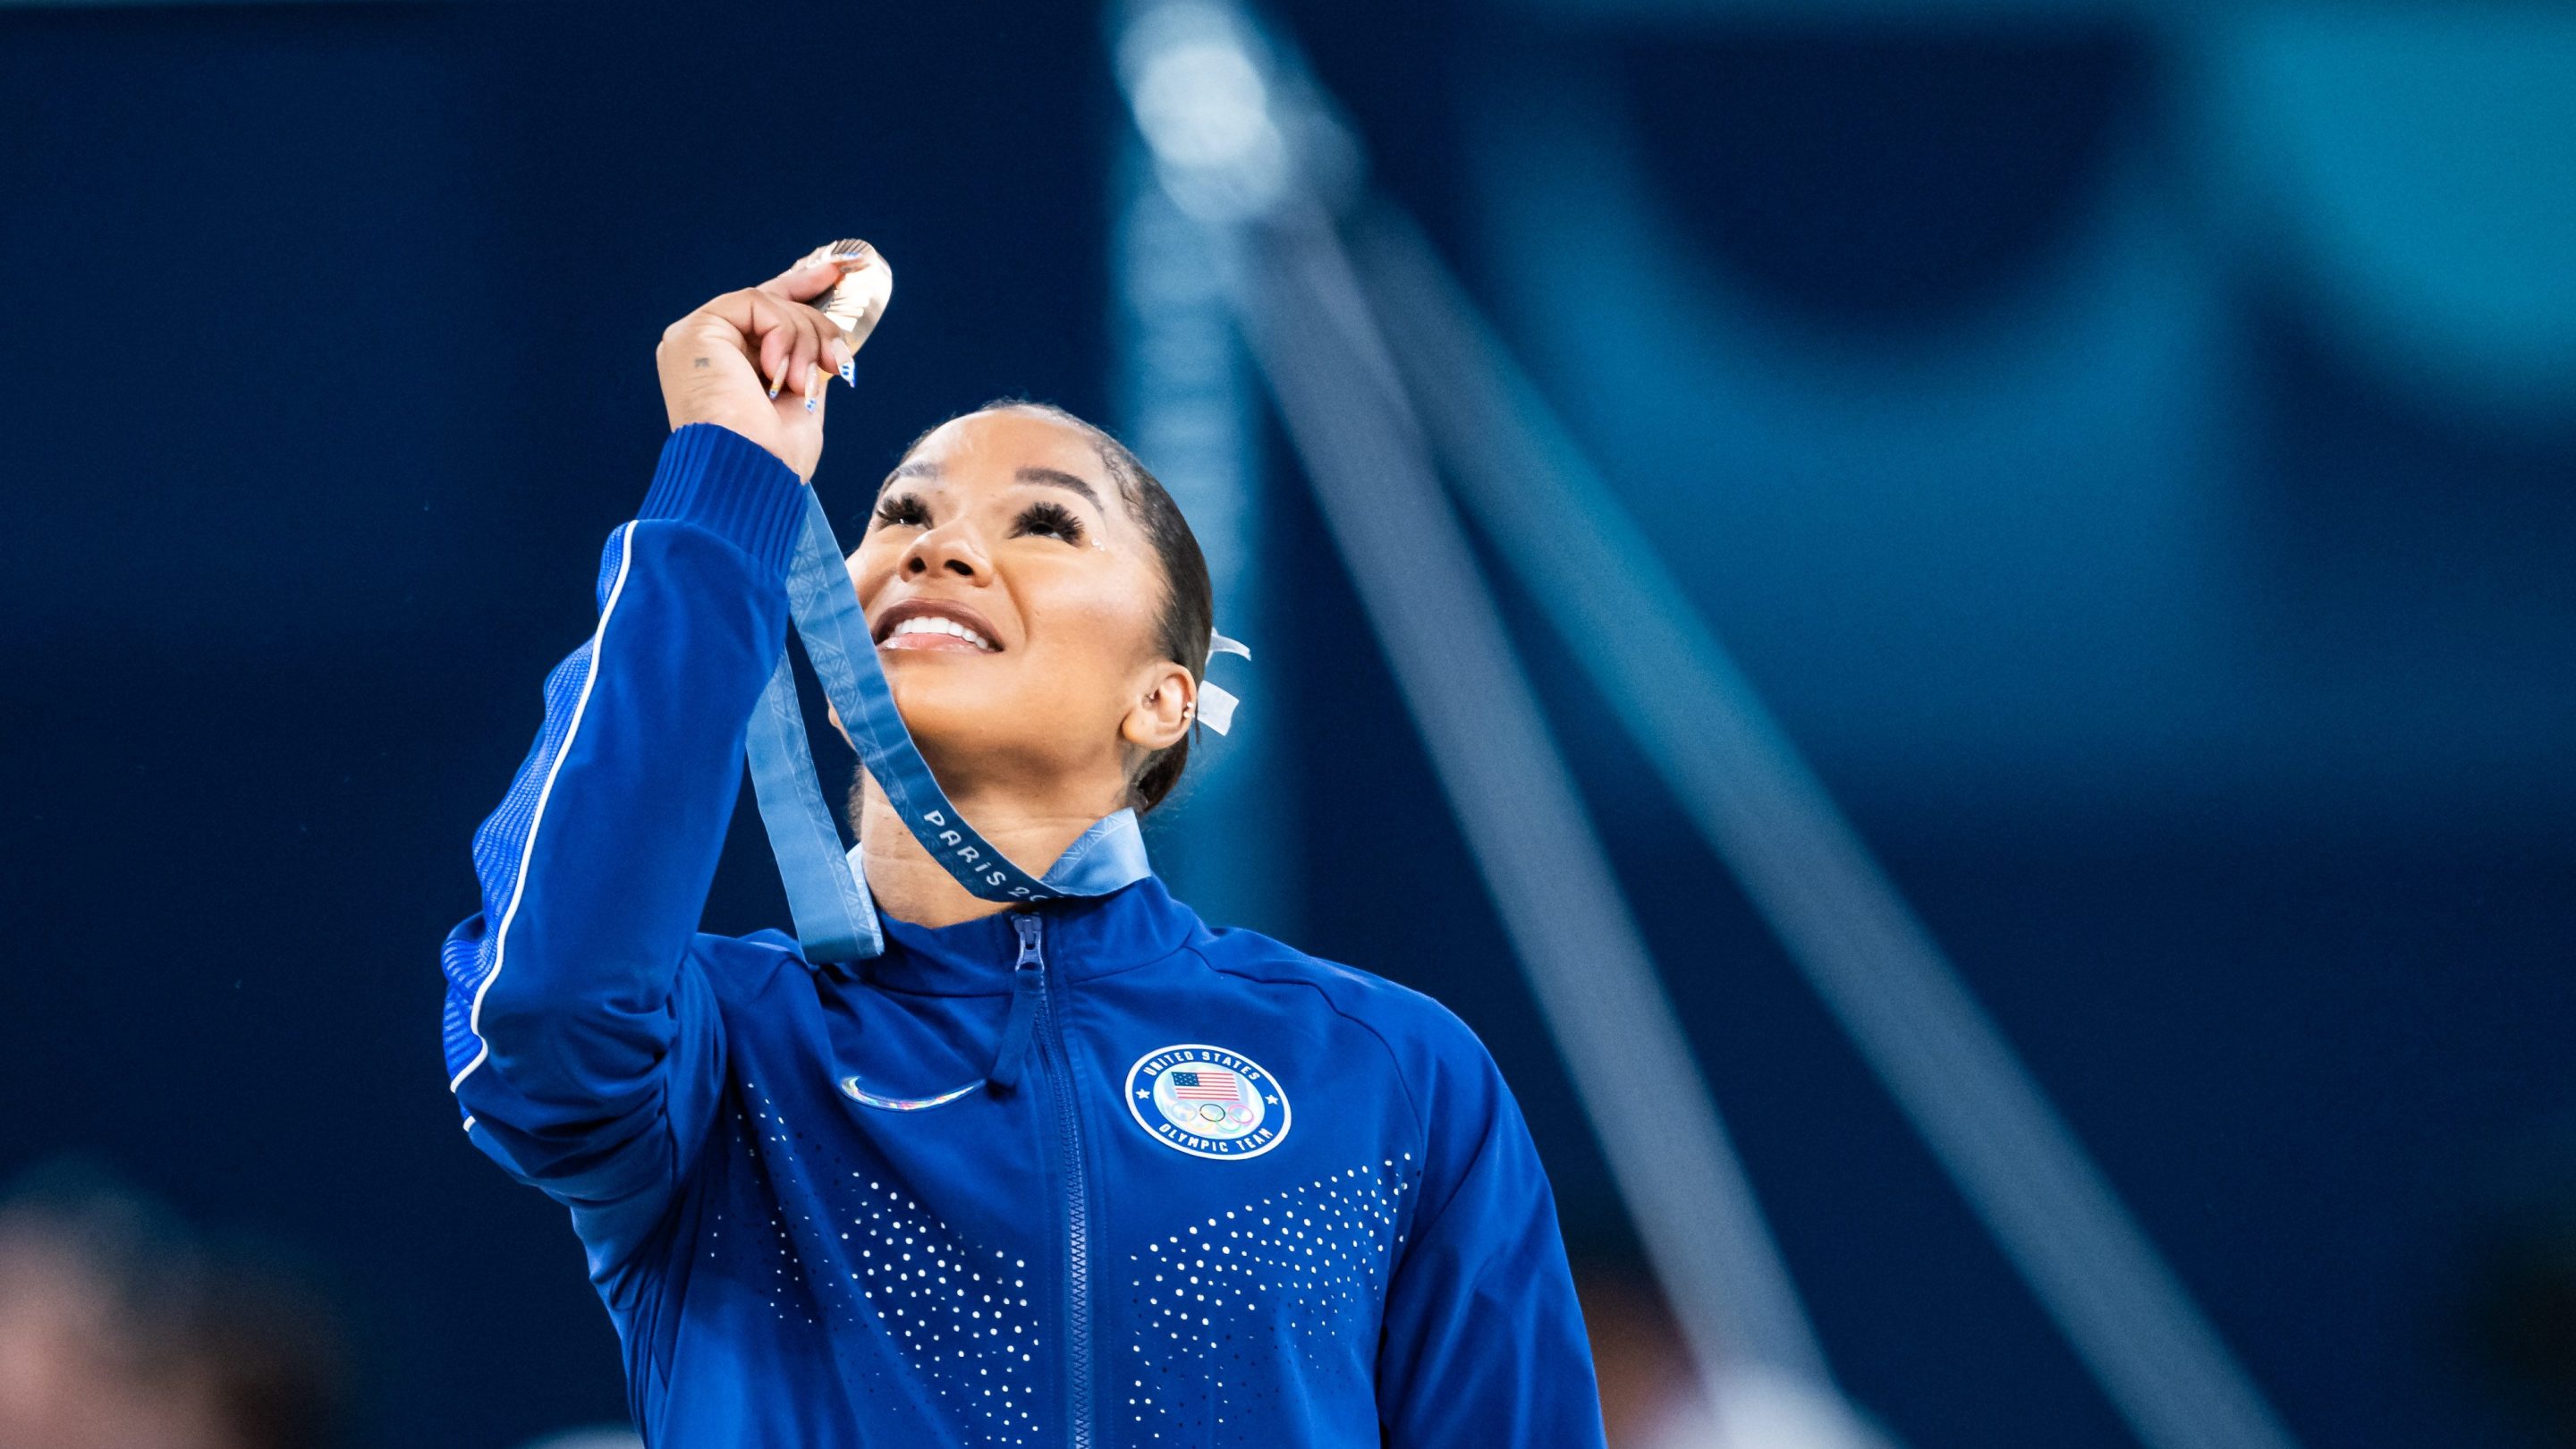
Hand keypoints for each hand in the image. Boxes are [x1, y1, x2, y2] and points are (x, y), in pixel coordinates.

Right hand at [655, 254, 863, 482]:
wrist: (749, 476)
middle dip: (814, 319)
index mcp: (719, 369)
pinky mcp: (695, 330)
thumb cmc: (772, 459)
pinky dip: (783, 333)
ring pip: (768, 304)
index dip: (798, 292)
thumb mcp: (799, 403)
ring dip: (804, 340)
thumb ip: (803, 365)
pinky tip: (778, 372)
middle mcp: (700, 350)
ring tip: (801, 384)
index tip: (835, 275)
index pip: (760, 318)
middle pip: (768, 305)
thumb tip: (824, 340)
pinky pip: (756, 303)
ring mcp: (694, 338)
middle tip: (837, 357)